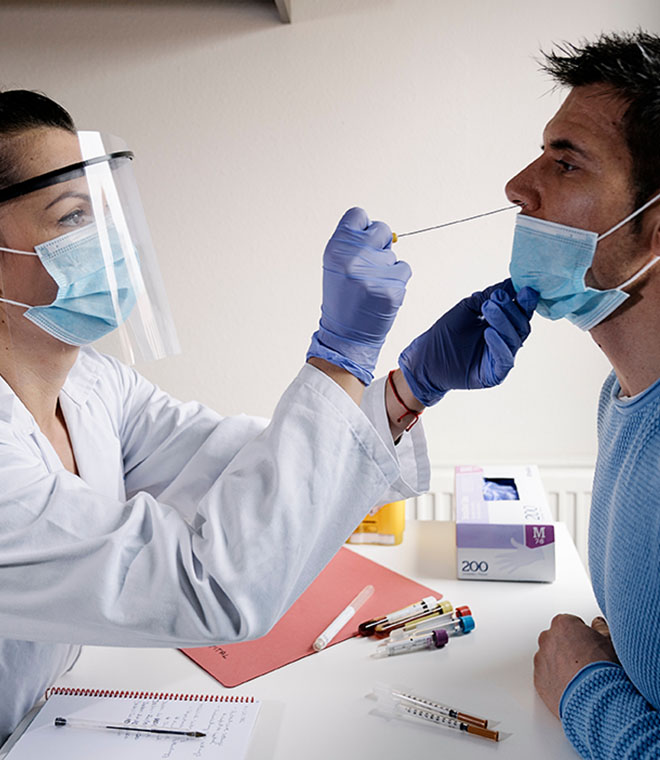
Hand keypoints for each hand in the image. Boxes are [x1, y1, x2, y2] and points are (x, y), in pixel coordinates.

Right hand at [307, 208, 410, 385]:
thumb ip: (352, 243)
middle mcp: (354, 257)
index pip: (358, 215)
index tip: (361, 242)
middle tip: (369, 267)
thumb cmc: (341, 298)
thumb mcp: (336, 265)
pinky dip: (397, 281)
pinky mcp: (392, 289)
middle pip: (382, 230)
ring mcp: (374, 273)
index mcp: (336, 248)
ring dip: (387, 267)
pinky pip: (404, 269)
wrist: (345, 334)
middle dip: (380, 246)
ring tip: (371, 286)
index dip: (362, 229)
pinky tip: (382, 293)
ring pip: (394, 254)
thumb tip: (380, 230)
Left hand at [398, 279, 537, 405]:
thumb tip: (511, 283)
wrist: (426, 358)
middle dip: (511, 309)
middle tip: (496, 297)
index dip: (524, 300)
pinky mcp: (495, 374)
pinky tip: (489, 332)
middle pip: (521, 324)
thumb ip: (488, 295)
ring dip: (502, 321)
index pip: (521, 312)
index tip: (523, 288)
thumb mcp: (468, 308)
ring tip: (488, 307)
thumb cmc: (445, 333)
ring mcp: (501, 358)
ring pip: (514, 339)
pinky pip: (504, 359)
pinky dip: (498, 344)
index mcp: (502, 325)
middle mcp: (506, 341)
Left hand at [534, 614, 619, 718]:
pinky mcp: (538, 679)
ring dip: (561, 664)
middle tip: (586, 662)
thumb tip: (598, 624)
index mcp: (563, 624)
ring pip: (550, 657)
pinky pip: (546, 675)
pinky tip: (572, 688)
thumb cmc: (603, 669)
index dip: (584, 635)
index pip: (571, 623)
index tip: (591, 646)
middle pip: (558, 639)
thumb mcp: (611, 642)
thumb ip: (601, 628)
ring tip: (580, 677)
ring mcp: (541, 659)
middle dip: (569, 648)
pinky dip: (556, 680)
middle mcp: (547, 638)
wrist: (594, 699)